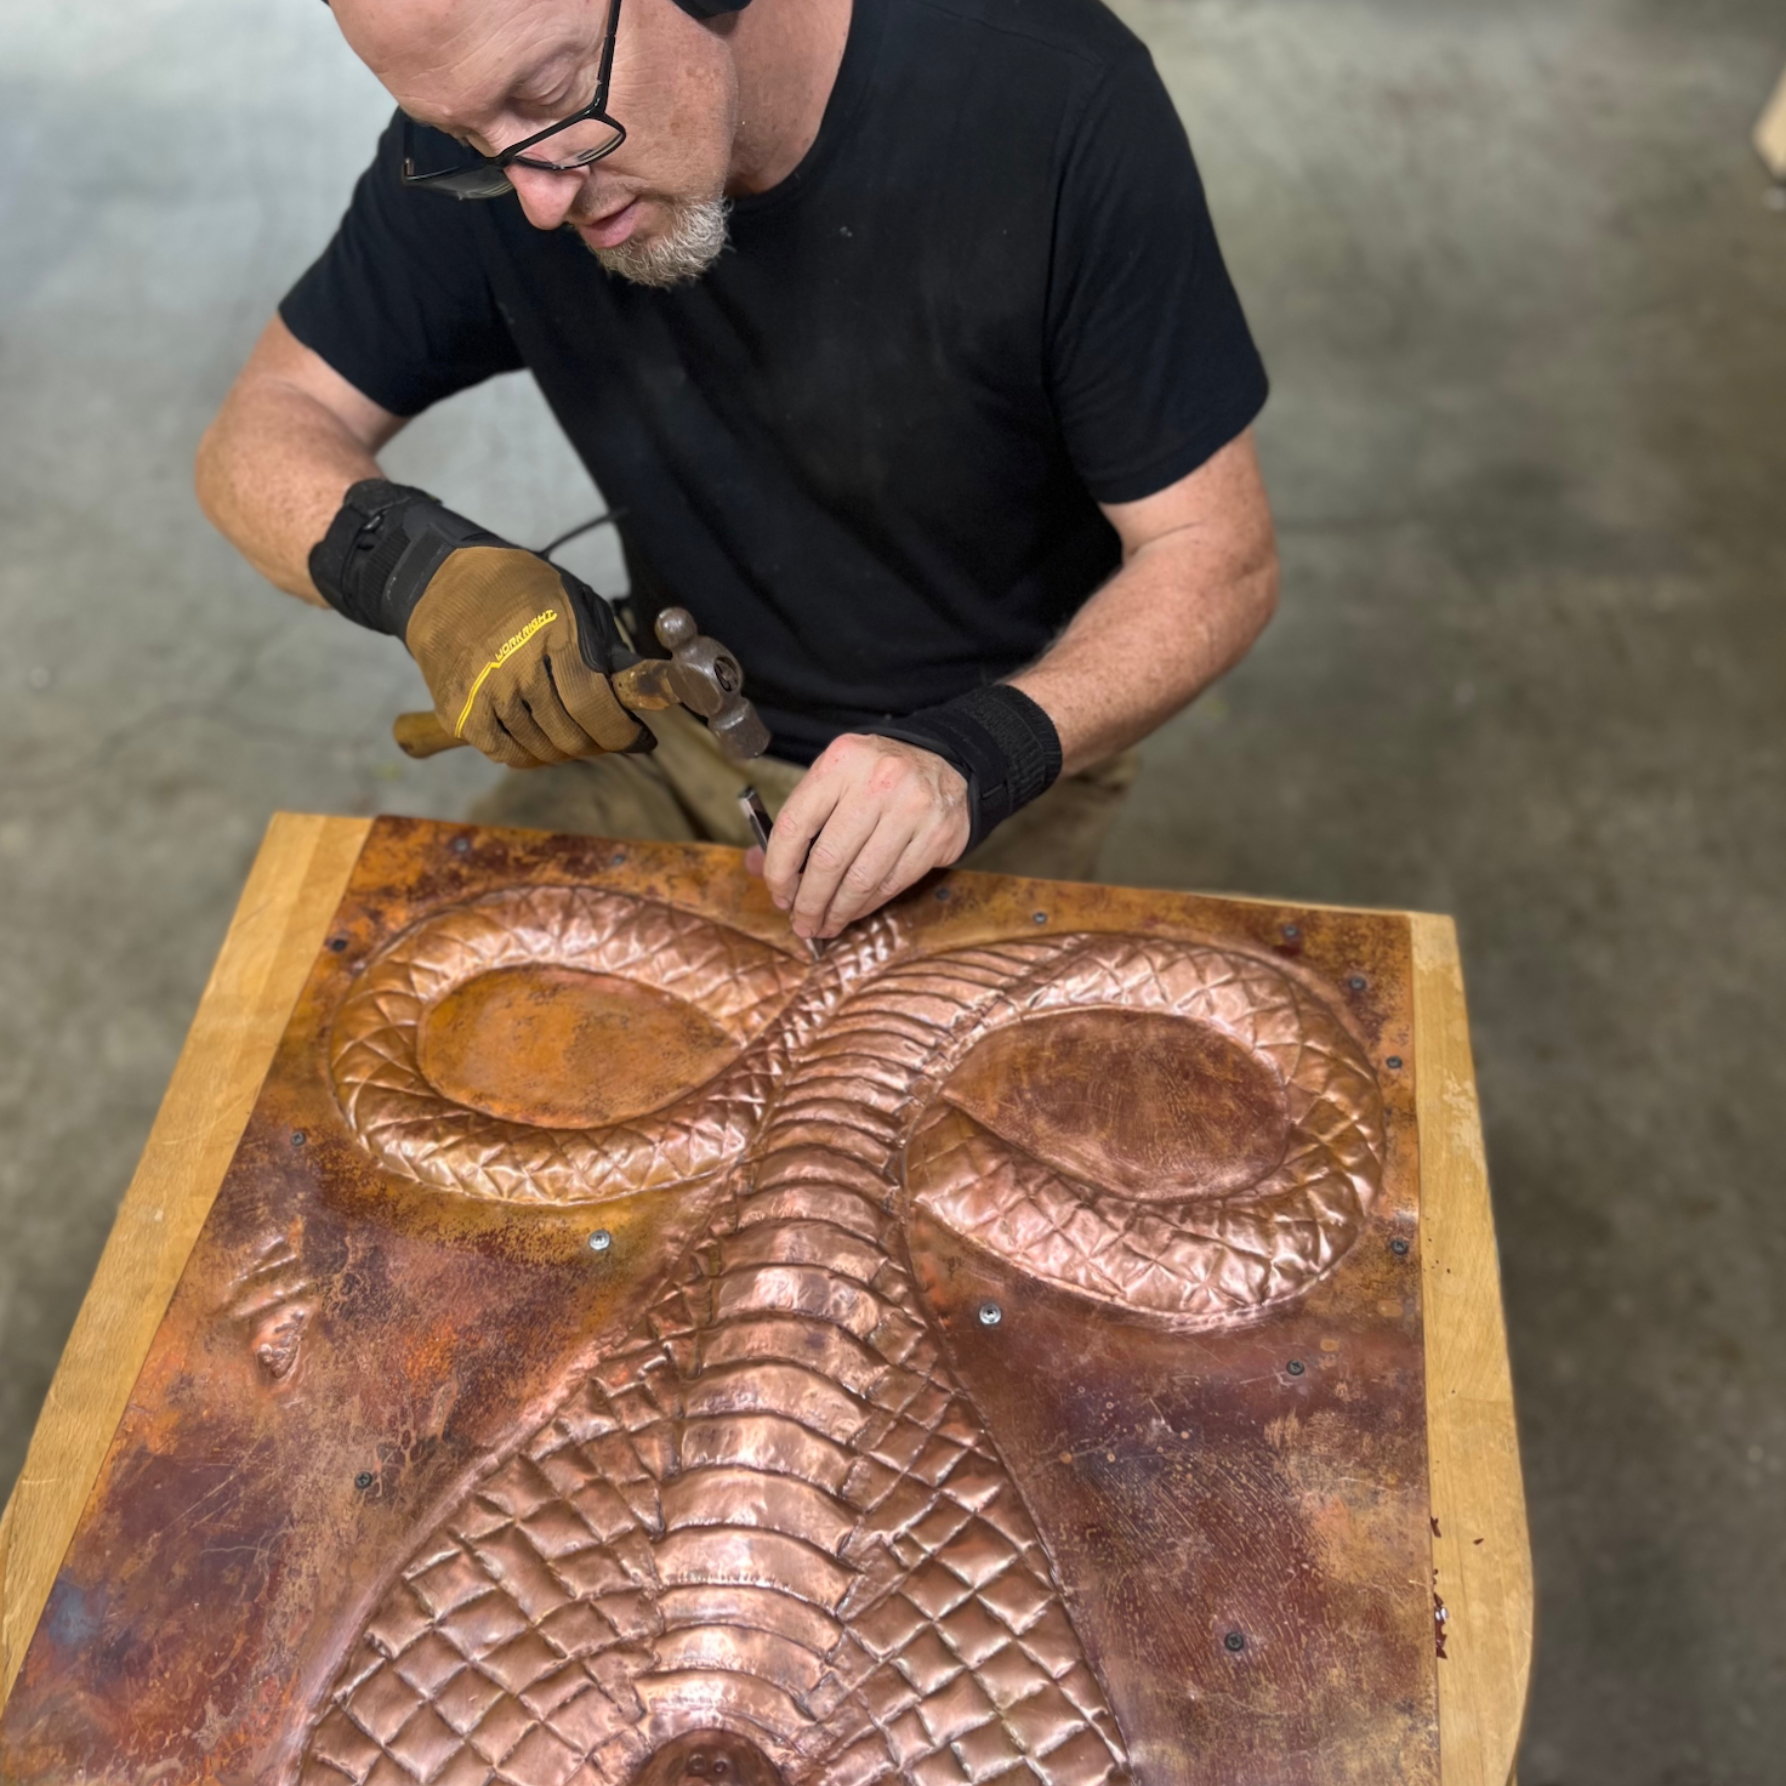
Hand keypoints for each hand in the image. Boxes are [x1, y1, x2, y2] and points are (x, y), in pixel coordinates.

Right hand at [405, 549, 645, 767]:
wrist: (442, 582)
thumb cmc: (520, 590)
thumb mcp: (574, 601)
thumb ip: (606, 649)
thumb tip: (637, 695)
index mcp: (551, 635)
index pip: (593, 705)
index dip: (622, 732)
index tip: (641, 739)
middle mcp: (515, 667)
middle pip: (569, 735)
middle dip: (599, 744)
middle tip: (607, 736)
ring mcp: (483, 692)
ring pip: (540, 750)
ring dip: (565, 751)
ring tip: (574, 734)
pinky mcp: (457, 710)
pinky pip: (504, 752)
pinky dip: (527, 755)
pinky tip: (539, 741)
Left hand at [760, 734, 971, 938]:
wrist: (946, 763)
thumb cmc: (878, 777)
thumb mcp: (834, 779)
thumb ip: (798, 819)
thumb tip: (755, 864)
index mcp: (841, 763)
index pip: (794, 825)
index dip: (780, 869)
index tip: (779, 894)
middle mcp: (877, 782)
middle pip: (828, 859)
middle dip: (810, 902)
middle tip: (802, 923)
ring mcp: (911, 808)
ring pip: (861, 878)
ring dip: (838, 911)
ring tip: (826, 924)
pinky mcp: (936, 835)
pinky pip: (892, 883)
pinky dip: (868, 904)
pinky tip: (856, 910)